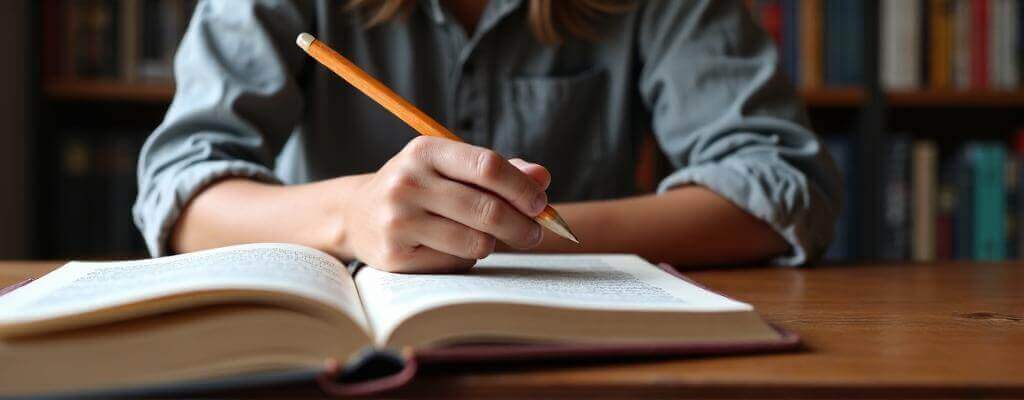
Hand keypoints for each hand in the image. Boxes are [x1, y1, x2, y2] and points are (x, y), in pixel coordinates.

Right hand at [338, 136, 550, 272]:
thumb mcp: (450, 168)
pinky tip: (452, 249)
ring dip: (491, 244)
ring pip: (475, 242)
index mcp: (425, 150)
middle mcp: (408, 182)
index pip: (487, 166)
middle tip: (534, 234)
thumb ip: (497, 171)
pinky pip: (455, 264)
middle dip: (522, 225)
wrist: (357, 214)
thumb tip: (542, 176)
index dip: (522, 188)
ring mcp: (398, 220)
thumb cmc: (419, 188)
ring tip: (484, 238)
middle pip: (487, 209)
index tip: (540, 204)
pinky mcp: (395, 255)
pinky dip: (465, 260)